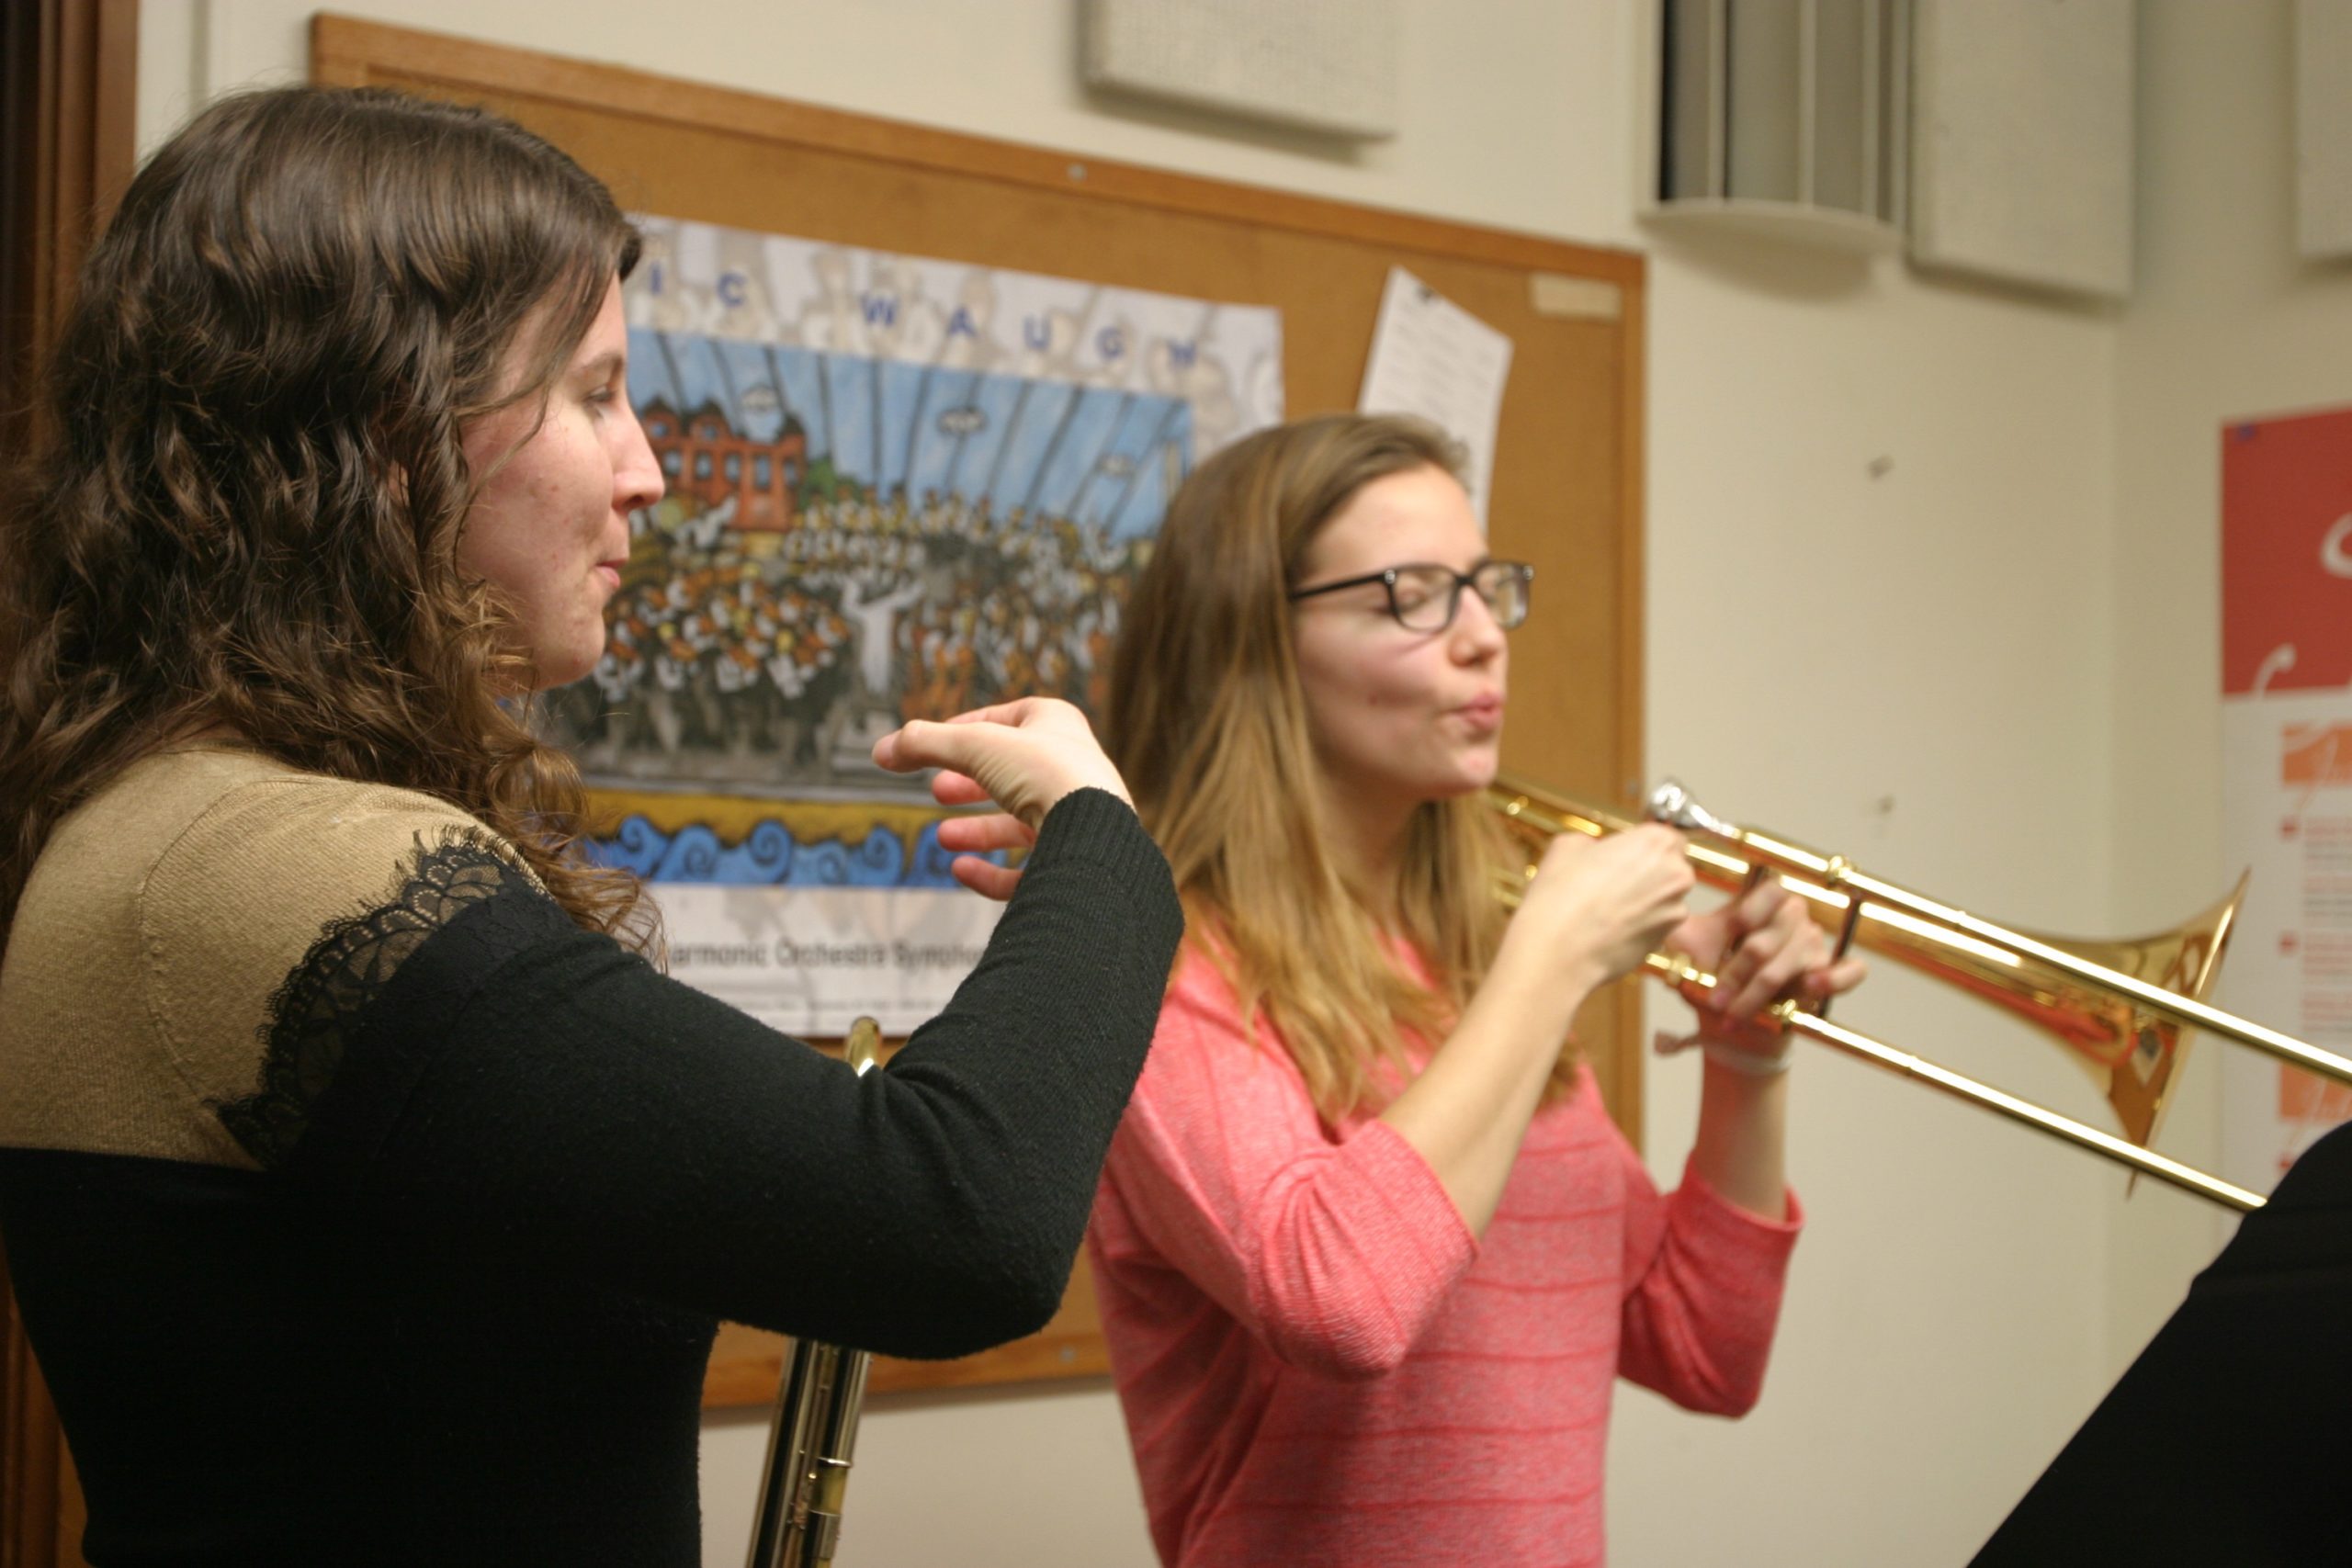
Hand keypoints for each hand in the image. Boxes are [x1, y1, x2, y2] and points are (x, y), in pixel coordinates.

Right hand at [871, 697, 1132, 901]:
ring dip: (978, 830)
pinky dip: (992, 873)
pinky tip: (962, 871)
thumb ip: (924, 744)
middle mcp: (1073, 770)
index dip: (970, 727)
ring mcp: (1077, 818)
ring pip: (1020, 825)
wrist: (1093, 834)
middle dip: (970, 783)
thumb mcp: (974, 745)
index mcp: (1059, 727)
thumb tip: (883, 749)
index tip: (938, 743)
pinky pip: (1029, 871)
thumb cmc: (1048, 776)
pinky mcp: (1074, 863)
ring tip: (943, 836)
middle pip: (1012, 774)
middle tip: (937, 789)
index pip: (1009, 718)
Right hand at [1516, 824, 1696, 988]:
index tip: (1625, 854)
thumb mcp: (1567, 846)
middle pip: (1670, 868)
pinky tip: (1609, 929)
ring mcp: (1674, 910)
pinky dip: (1638, 926)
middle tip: (1611, 881)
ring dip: (1643, 901)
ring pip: (1663, 899)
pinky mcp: (1664, 941)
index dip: (1643, 846)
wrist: (1559, 950)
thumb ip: (1592, 842)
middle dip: (1647, 873)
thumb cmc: (1562, 896)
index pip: (1667, 836)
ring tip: (1606, 909)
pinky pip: (1655, 926)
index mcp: (1657, 842)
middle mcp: (1676, 874)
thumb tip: (1595, 851)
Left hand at [1666, 877, 1867, 1055]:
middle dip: (1740, 971)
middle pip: (1775, 934)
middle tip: (1715, 999)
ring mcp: (1813, 947)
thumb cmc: (1708, 983)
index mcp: (1760, 908)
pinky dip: (1835, 978)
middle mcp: (1792, 921)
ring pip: (1796, 960)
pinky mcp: (1828, 976)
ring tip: (1734, 1016)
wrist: (1726, 1025)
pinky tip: (1812, 986)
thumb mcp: (1688, 955)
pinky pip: (1850, 971)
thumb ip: (1682, 935)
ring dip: (1760, 992)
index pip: (1771, 891)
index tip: (1729, 932)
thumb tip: (1667, 916)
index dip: (1752, 910)